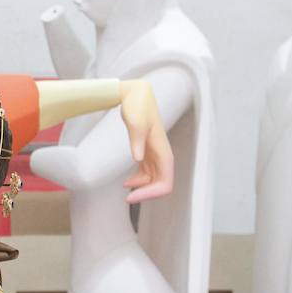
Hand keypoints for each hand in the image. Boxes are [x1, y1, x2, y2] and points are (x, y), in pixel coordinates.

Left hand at [117, 79, 174, 202]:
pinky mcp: (148, 151)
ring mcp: (155, 153)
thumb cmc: (137, 105)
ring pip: (155, 180)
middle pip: (162, 184)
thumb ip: (137, 139)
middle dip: (147, 194)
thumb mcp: (135, 121)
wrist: (136, 94)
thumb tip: (138, 158)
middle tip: (127, 199)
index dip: (152, 193)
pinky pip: (148, 173)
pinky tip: (126, 182)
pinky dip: (139, 181)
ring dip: (143, 188)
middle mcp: (162, 154)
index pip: (166, 181)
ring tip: (125, 191)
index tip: (131, 196)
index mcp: (163, 150)